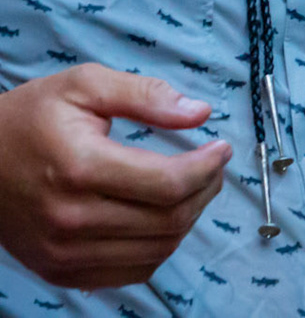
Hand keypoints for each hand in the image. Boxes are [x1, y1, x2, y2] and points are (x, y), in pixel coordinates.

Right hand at [0, 65, 230, 288]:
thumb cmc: (30, 119)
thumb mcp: (84, 85)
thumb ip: (145, 95)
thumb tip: (199, 113)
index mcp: (80, 168)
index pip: (168, 184)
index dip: (208, 167)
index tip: (221, 148)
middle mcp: (70, 219)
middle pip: (169, 219)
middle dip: (206, 190)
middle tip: (212, 166)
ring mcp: (63, 252)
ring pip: (158, 249)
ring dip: (189, 219)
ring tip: (192, 187)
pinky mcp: (60, 271)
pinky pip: (133, 272)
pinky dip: (160, 246)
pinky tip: (163, 217)